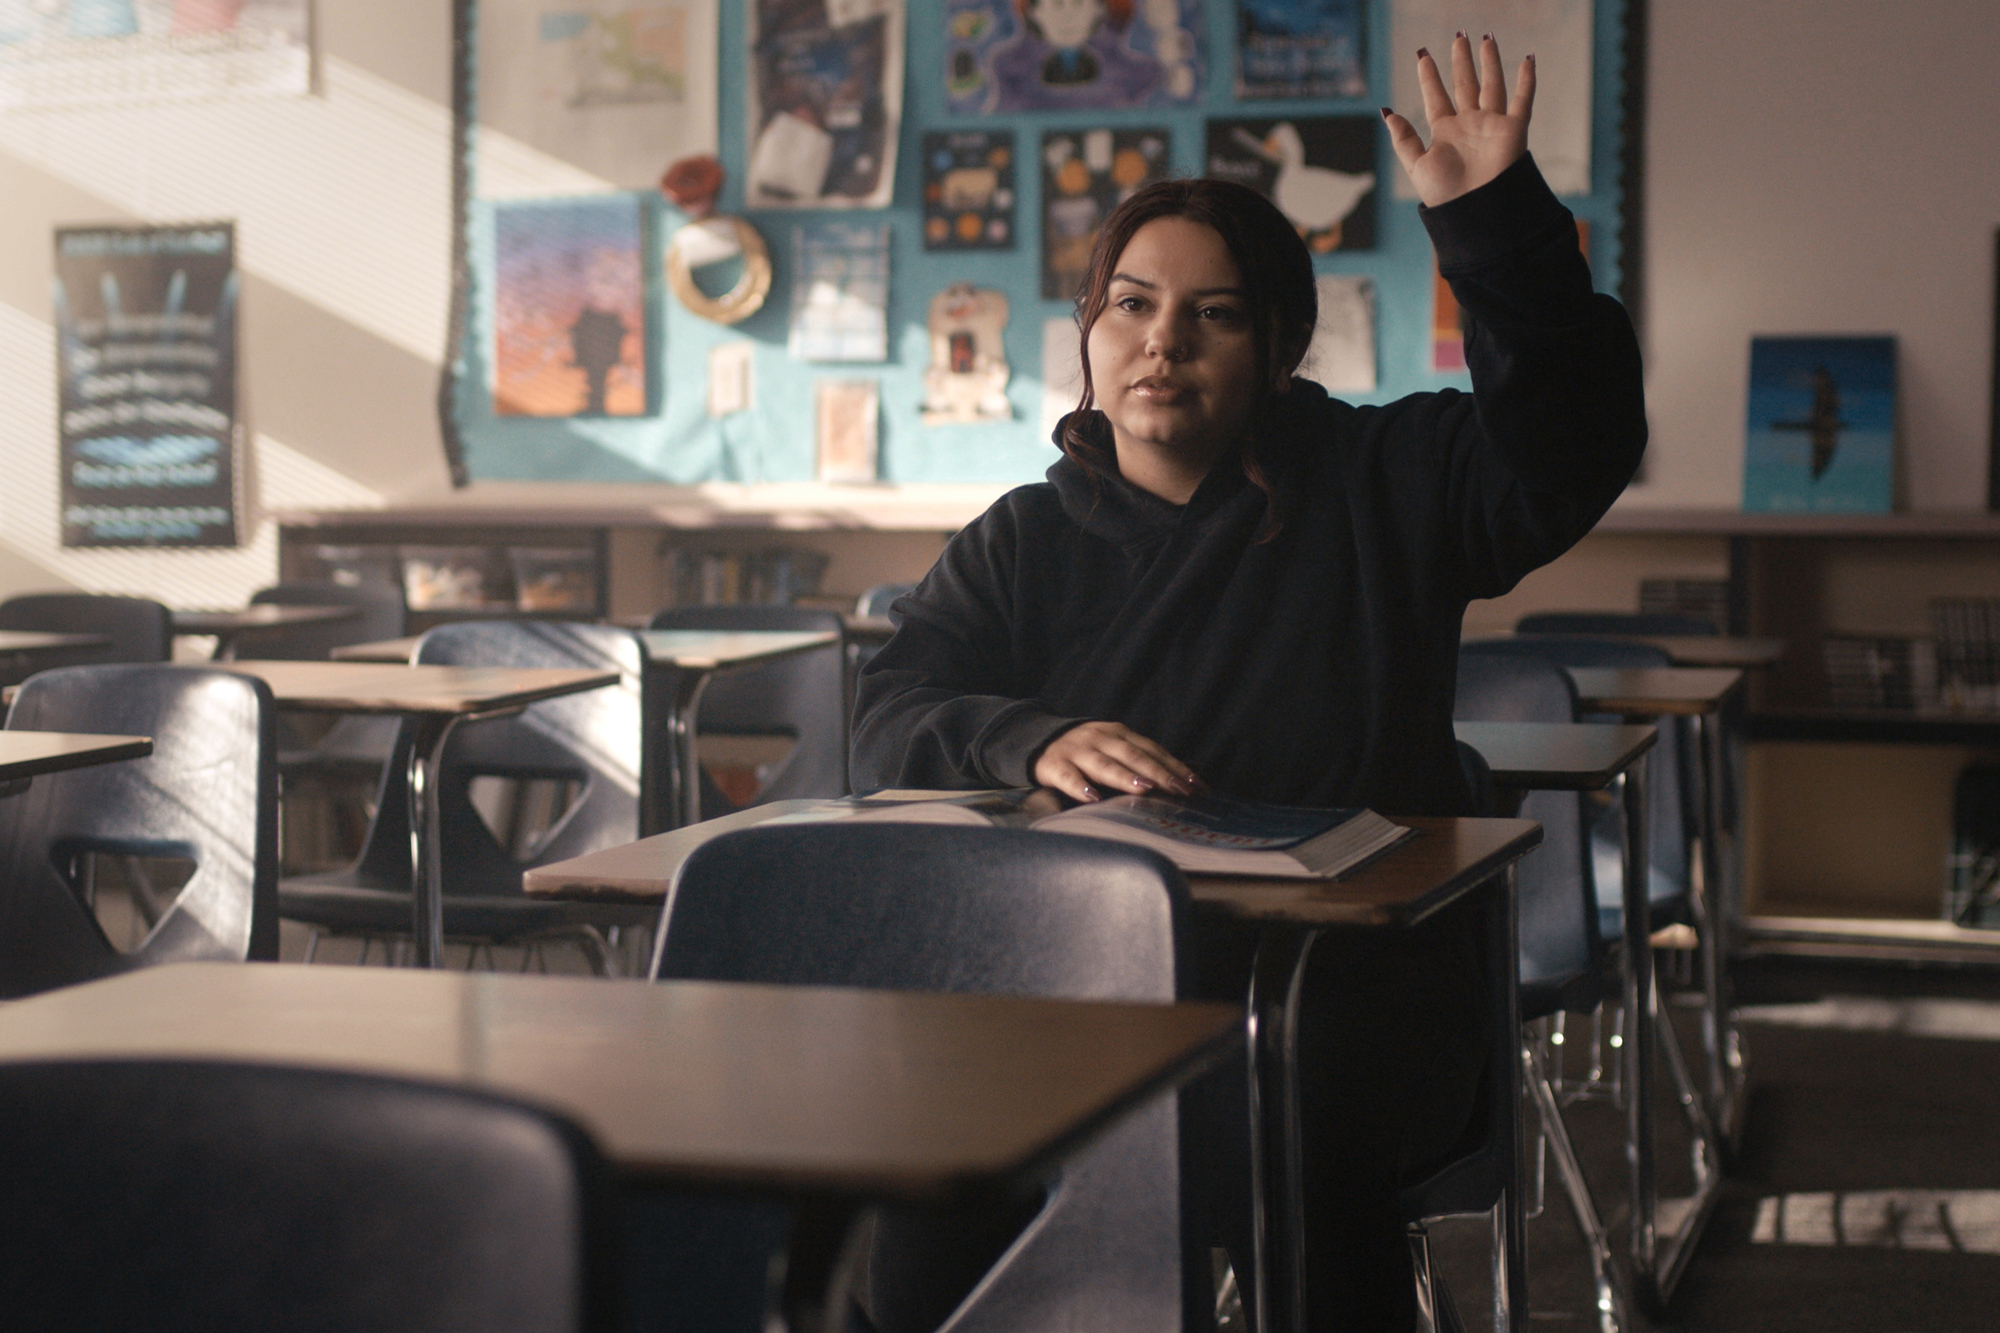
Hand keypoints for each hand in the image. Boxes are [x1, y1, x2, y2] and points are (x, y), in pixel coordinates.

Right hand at [1032, 721, 1200, 803]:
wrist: (1040, 741)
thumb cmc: (1088, 752)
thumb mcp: (1114, 748)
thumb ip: (1141, 760)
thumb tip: (1183, 781)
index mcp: (1119, 733)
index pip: (1152, 750)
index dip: (1175, 767)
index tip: (1196, 785)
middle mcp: (1100, 738)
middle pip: (1133, 756)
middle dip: (1158, 773)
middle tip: (1179, 790)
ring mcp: (1078, 751)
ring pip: (1104, 765)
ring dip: (1126, 776)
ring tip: (1145, 788)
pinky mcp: (1055, 765)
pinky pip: (1069, 778)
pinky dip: (1081, 788)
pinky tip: (1094, 799)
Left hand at [1382, 32, 1533, 207]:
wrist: (1475, 211)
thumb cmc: (1445, 195)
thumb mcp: (1416, 165)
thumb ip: (1404, 139)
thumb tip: (1387, 112)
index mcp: (1444, 133)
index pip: (1435, 97)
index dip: (1429, 77)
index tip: (1423, 55)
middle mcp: (1468, 125)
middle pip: (1464, 85)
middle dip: (1461, 62)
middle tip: (1459, 36)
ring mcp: (1491, 125)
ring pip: (1491, 85)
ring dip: (1490, 62)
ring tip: (1485, 38)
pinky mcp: (1513, 130)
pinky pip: (1522, 100)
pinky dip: (1527, 80)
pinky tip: (1528, 59)